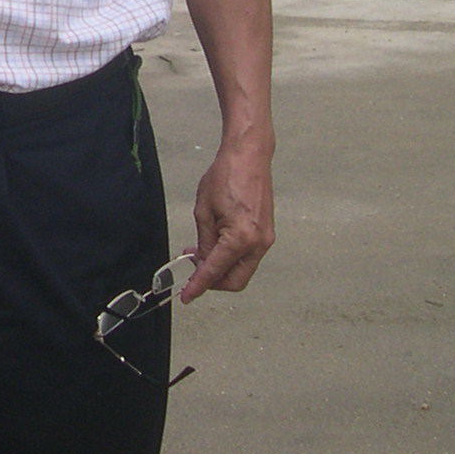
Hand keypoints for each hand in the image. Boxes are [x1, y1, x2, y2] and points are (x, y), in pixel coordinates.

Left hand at [181, 145, 272, 302]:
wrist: (249, 156)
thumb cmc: (225, 176)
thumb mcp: (204, 211)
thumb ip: (204, 242)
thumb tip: (202, 263)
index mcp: (240, 239)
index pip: (215, 271)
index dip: (199, 286)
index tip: (187, 297)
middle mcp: (258, 244)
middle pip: (235, 281)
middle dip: (213, 282)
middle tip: (192, 272)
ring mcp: (266, 239)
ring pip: (242, 270)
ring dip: (221, 268)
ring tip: (199, 253)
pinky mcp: (267, 233)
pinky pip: (248, 256)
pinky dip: (231, 257)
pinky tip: (215, 245)